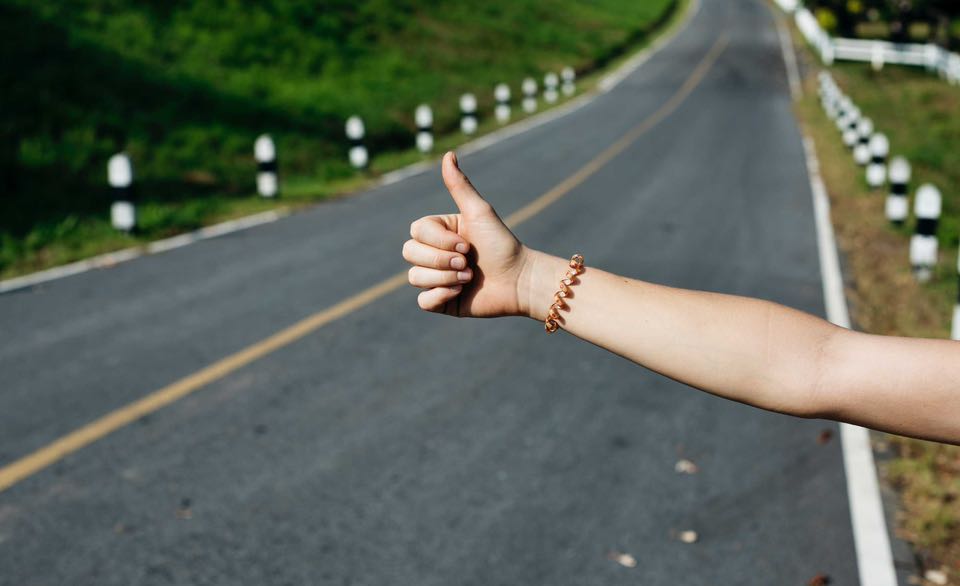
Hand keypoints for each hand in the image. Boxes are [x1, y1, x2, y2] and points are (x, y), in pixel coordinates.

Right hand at [403, 152, 529, 316]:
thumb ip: (460, 186)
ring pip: (414, 278)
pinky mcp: (442, 300)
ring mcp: (436, 278)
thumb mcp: (479, 212)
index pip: (415, 232)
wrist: (519, 280)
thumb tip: (449, 154)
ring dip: (444, 278)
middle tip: (468, 263)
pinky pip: (422, 301)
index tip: (467, 244)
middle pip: (409, 253)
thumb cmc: (502, 244)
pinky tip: (460, 293)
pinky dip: (440, 296)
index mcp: (439, 231)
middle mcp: (434, 253)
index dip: (438, 241)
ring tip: (468, 279)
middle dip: (440, 260)